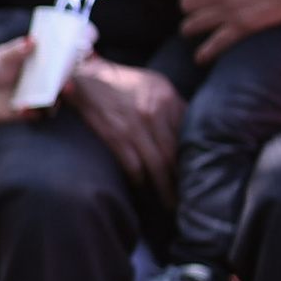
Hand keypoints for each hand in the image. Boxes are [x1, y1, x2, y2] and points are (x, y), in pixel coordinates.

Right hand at [63, 55, 183, 199]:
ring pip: (157, 165)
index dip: (192, 158)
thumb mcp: (153, 83)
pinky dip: (140, 181)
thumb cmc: (121, 82)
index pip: (187, 134)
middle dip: (181, 180)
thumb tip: (190, 128)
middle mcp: (154, 112)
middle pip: (174, 154)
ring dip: (164, 187)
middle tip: (186, 197)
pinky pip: (133, 166)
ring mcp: (135, 126)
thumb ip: (173, 104)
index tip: (195, 174)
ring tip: (169, 202)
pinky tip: (143, 190)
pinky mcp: (115, 136)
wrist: (85, 78)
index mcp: (167, 98)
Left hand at [174, 0, 280, 64]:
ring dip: (190, 28)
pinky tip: (200, 59)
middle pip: (185, 6)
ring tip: (192, 31)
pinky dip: (205, 54)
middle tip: (197, 10)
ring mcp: (226, 10)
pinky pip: (214, 45)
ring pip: (190, 25)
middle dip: (190, 8)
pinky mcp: (241, 26)